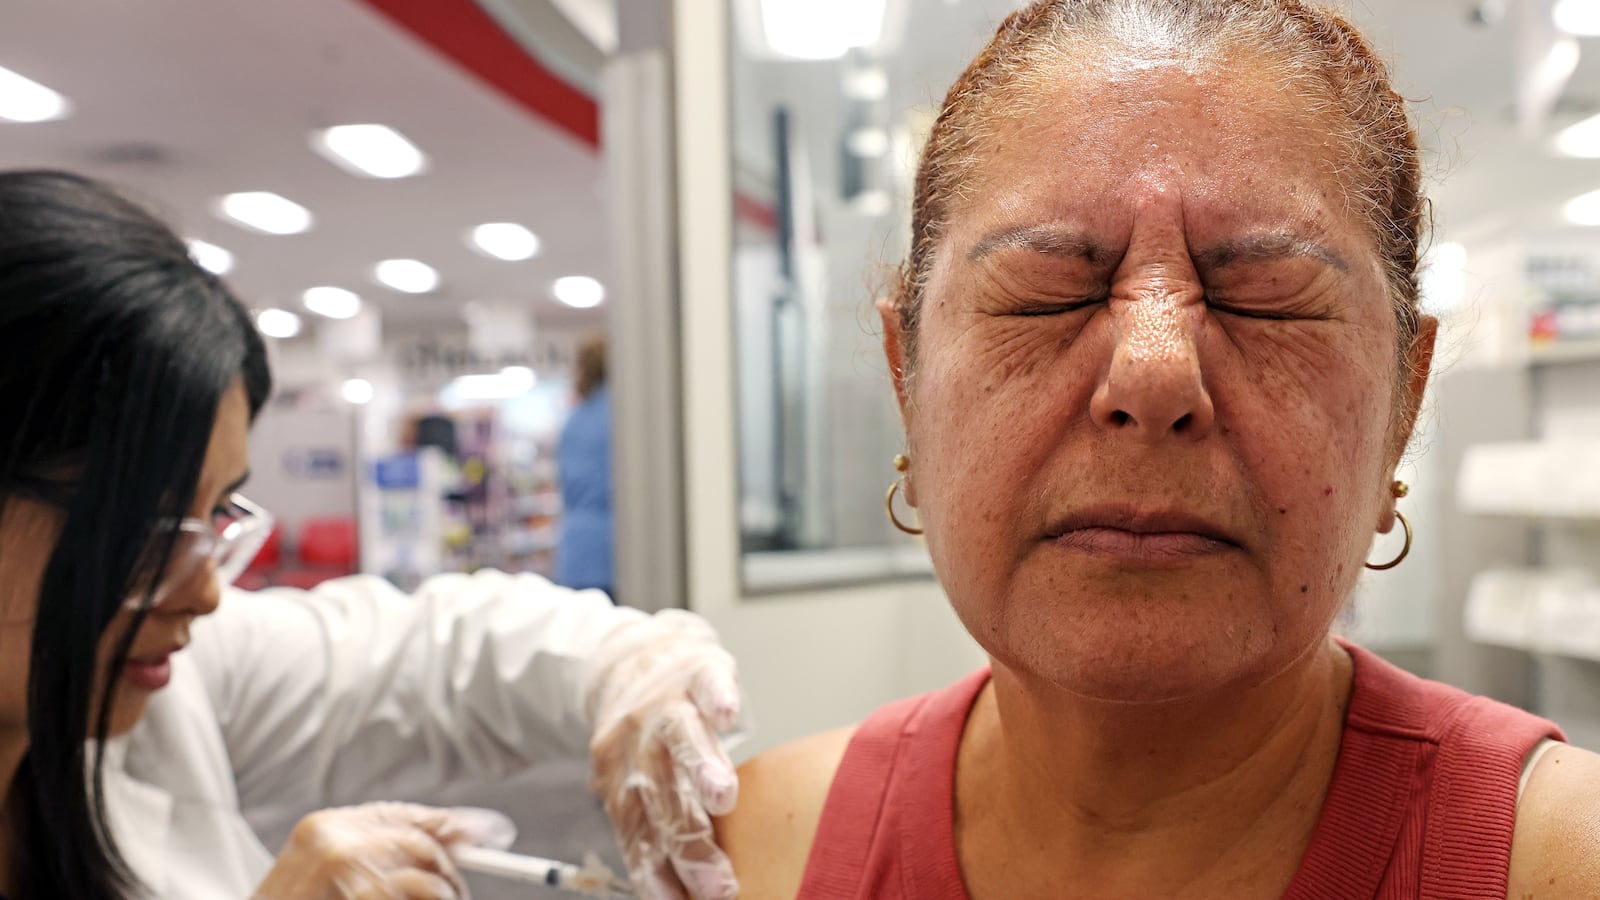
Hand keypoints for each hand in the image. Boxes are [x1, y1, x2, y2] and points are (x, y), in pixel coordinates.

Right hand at [253, 803, 512, 899]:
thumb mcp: (326, 874)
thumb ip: (379, 851)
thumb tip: (461, 834)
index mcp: (324, 828)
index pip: (405, 817)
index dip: (453, 825)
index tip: (496, 834)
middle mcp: (334, 846)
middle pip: (421, 845)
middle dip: (449, 871)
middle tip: (458, 894)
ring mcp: (344, 880)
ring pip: (424, 882)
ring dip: (444, 895)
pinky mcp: (359, 898)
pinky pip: (411, 895)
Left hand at [587, 610, 742, 898]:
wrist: (633, 657)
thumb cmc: (642, 732)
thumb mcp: (634, 779)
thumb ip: (655, 825)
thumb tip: (675, 890)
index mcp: (618, 775)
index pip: (636, 831)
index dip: (656, 869)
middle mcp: (638, 743)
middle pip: (661, 797)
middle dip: (690, 842)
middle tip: (717, 880)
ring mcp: (667, 706)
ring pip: (682, 739)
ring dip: (700, 768)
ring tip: (722, 797)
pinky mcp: (696, 672)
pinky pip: (705, 683)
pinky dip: (715, 697)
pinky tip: (727, 715)